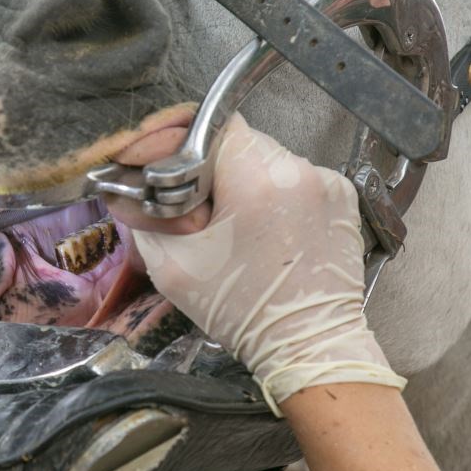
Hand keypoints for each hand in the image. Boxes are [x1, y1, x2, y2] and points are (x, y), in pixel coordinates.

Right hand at [106, 115, 404, 414]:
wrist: (308, 344)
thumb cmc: (242, 311)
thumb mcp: (172, 267)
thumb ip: (144, 219)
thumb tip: (126, 190)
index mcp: (256, 181)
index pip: (215, 126)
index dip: (187, 147)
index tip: (176, 177)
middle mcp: (299, 172)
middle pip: (243, 142)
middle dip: (217, 170)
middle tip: (204, 211)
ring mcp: (328, 184)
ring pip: (270, 161)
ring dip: (248, 183)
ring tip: (239, 228)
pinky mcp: (344, 200)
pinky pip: (297, 181)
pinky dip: (278, 198)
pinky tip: (269, 233)